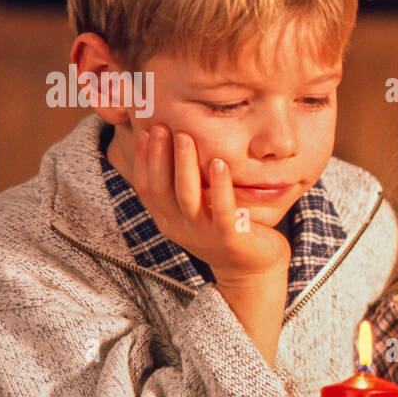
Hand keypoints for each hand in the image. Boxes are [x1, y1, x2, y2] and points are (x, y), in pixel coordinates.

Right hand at [130, 124, 290, 283]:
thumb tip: (178, 143)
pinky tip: (221, 163)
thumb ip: (186, 186)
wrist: (253, 270)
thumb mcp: (198, 210)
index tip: (146, 131)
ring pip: (186, 197)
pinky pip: (222, 210)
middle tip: (162, 126)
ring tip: (185, 137)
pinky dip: (219, 186)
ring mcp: (204, 235)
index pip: (146, 187)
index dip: (143, 159)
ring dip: (184, 165)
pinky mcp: (230, 239)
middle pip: (161, 189)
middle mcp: (180, 227)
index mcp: (169, 220)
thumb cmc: (226, 230)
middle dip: (159, 155)